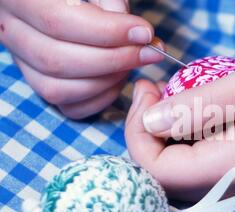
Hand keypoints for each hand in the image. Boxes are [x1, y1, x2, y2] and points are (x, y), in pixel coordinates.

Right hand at [0, 0, 163, 118]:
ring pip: (58, 90)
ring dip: (106, 81)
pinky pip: (68, 107)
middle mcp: (11, 32)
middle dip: (113, 60)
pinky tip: (118, 80)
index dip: (106, 32)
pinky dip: (99, 99)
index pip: (57, 22)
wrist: (65, 2)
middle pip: (57, 60)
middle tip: (148, 52)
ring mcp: (22, 63)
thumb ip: (114, 6)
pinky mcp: (41, 84)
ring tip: (133, 63)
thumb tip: (142, 39)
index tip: (144, 33)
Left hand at [125, 45, 234, 201]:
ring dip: (168, 136)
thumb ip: (196, 109)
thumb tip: (151, 122)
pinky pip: (208, 164)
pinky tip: (199, 110)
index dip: (139, 133)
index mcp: (234, 169)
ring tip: (172, 98)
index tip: (146, 92)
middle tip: (153, 94)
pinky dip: (190, 139)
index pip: (159, 171)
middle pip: (169, 176)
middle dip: (149, 135)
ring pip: (186, 171)